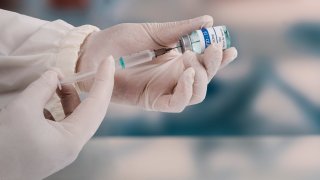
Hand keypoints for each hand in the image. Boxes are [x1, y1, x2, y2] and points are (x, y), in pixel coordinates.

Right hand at [0, 57, 114, 178]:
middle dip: (92, 88)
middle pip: (91, 111)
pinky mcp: (53, 149)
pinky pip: (63, 124)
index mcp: (73, 139)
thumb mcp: (23, 110)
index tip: (109, 61)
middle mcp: (73, 146)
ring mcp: (64, 149)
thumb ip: (43, 88)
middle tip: (97, 67)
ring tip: (58, 83)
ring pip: (76, 117)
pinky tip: (45, 101)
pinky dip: (58, 109)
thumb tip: (55, 74)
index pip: (97, 104)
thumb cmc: (3, 148)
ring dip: (70, 98)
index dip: (104, 80)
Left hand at [77, 16, 237, 111]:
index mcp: (177, 59)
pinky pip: (177, 103)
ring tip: (193, 61)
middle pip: (205, 79)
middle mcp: (174, 76)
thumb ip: (180, 30)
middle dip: (213, 66)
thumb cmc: (120, 41)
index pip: (205, 62)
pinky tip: (187, 74)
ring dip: (201, 79)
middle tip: (211, 49)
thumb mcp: (153, 32)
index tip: (230, 47)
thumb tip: (208, 20)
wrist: (94, 53)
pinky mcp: (153, 101)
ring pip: (196, 94)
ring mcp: (165, 89)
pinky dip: (186, 91)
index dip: (220, 58)